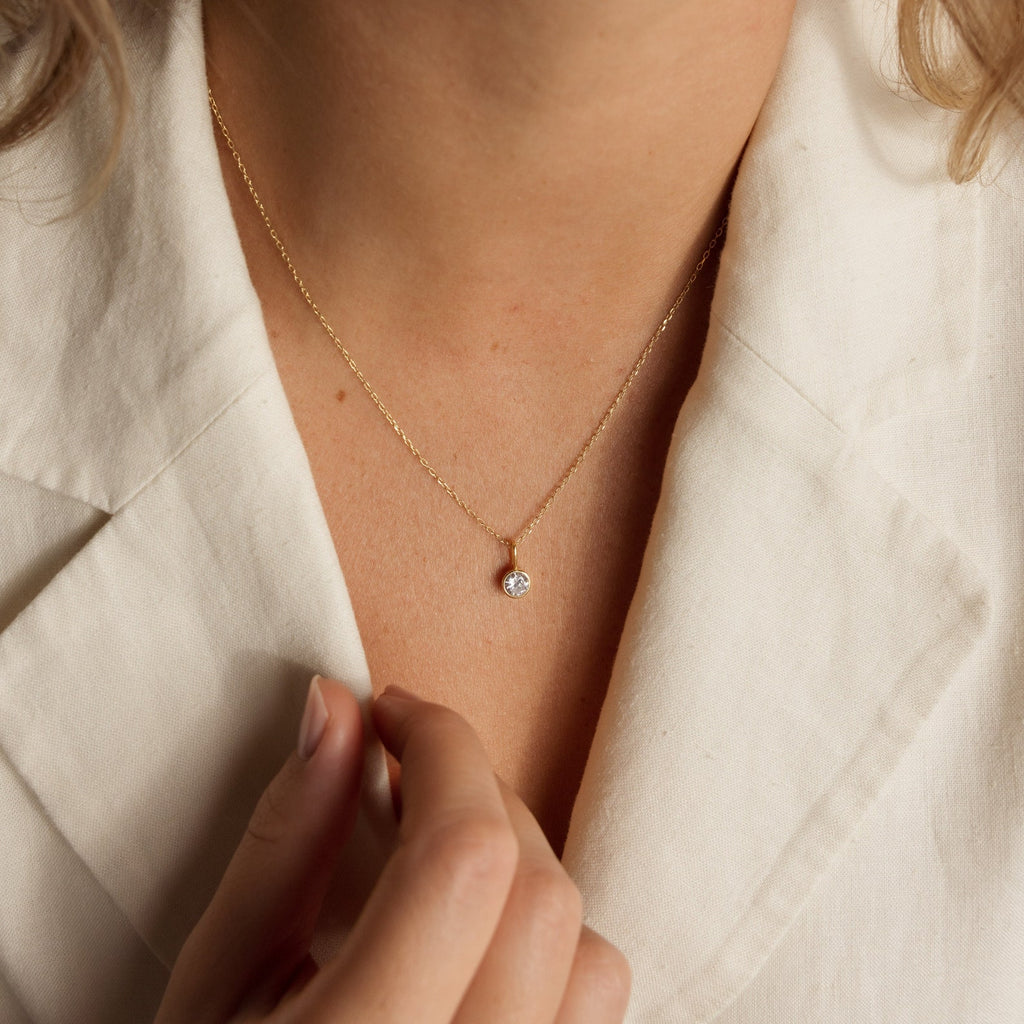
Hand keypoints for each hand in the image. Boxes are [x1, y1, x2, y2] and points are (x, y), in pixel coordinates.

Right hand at [155, 677, 630, 1022]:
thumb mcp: (218, 980)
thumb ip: (287, 838)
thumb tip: (334, 707)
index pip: (464, 859)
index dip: (443, 751)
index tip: (394, 715)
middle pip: (540, 893)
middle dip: (481, 793)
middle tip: (407, 769)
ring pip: (590, 955)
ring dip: (524, 868)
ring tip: (442, 849)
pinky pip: (591, 1010)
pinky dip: (549, 940)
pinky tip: (475, 929)